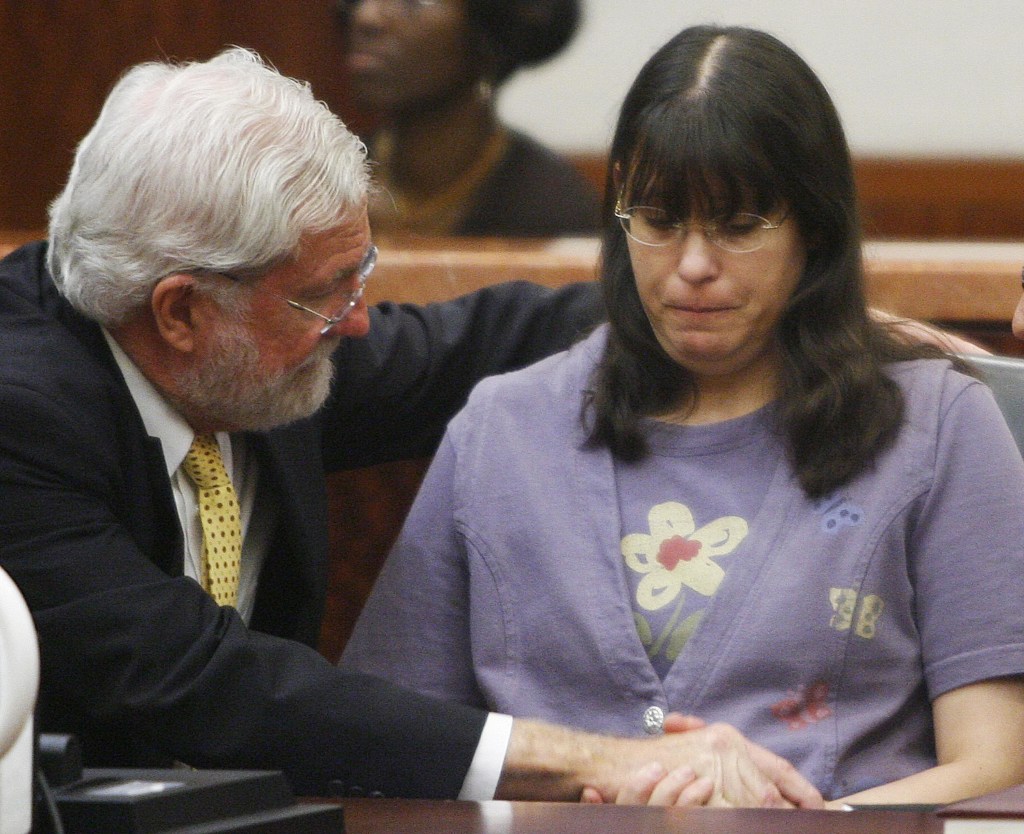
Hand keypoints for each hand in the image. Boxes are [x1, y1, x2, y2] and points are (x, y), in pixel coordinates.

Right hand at [598, 721, 821, 808]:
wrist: (613, 765)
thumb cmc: (651, 765)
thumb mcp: (695, 753)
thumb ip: (726, 768)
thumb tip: (764, 796)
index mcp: (728, 738)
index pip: (777, 767)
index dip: (802, 791)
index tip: (821, 810)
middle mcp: (726, 746)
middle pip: (770, 791)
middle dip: (788, 814)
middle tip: (812, 824)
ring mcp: (713, 768)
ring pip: (755, 807)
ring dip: (766, 819)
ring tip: (782, 825)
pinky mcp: (701, 792)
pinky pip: (729, 816)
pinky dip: (740, 822)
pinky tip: (747, 824)